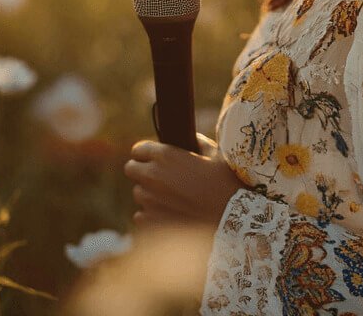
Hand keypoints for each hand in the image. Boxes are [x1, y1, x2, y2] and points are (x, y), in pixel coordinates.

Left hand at [123, 135, 249, 229]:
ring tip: (170, 198)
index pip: (138, 149)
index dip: (147, 153)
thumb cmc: (226, 183)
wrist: (232, 217)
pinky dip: (151, 215)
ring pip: (138, 193)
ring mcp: (149, 200)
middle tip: (159, 177)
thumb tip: (191, 140)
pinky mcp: (150, 221)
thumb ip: (198, 143)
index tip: (154, 158)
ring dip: (149, 194)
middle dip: (142, 171)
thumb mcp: (216, 155)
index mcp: (165, 155)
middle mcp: (152, 176)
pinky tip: (169, 215)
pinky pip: (141, 215)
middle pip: (130, 169)